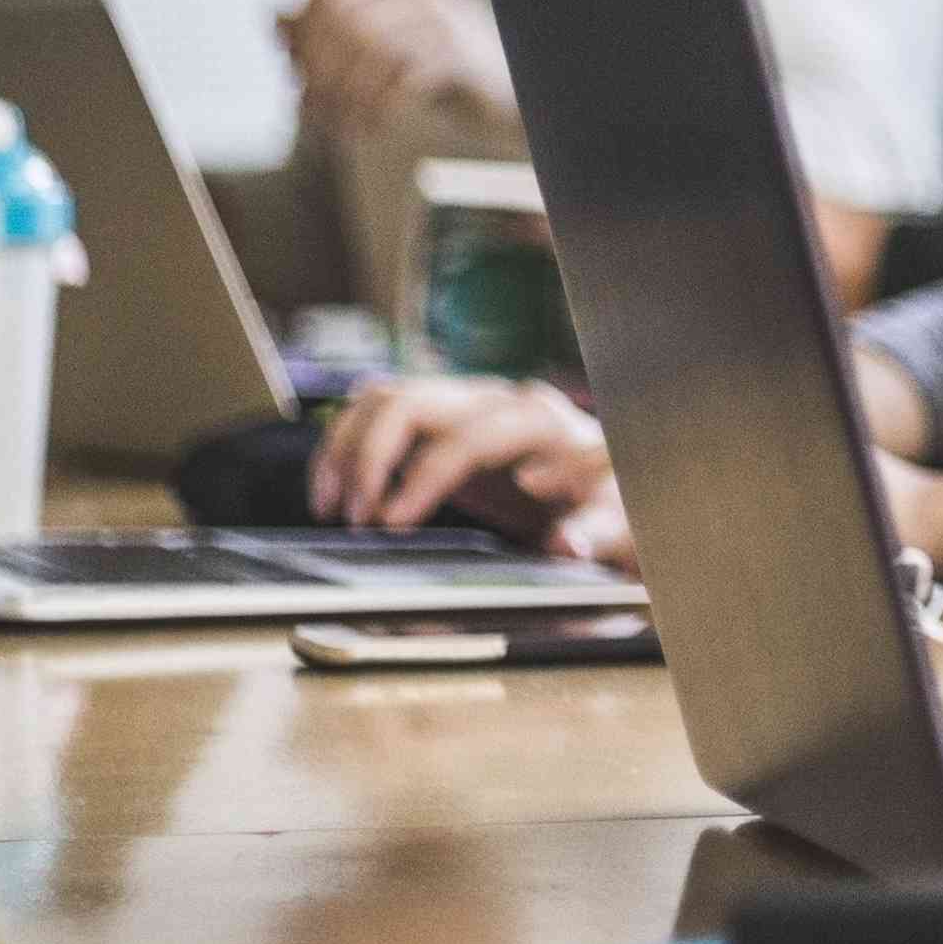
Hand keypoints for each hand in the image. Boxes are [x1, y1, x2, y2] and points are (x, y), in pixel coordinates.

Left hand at [280, 0, 510, 140]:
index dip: (303, 38)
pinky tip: (375, 127)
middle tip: (316, 110)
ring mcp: (439, 12)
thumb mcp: (377, 39)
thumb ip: (325, 24)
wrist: (514, 90)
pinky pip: (397, 79)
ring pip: (366, 49)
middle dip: (320, 70)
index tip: (298, 80)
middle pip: (342, 18)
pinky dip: (377, 109)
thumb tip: (271, 13)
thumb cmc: (438, 64)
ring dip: (346, 96)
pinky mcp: (457, 52)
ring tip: (346, 124)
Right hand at [308, 374, 620, 558]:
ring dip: (346, 447)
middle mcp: (496, 400)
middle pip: (412, 402)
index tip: (390, 524)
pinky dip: (347, 448)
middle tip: (353, 519)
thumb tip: (569, 544)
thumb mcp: (614, 520)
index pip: (466, 439)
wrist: (600, 486)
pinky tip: (334, 493)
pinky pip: (378, 414)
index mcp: (540, 421)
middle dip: (370, 457)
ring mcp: (464, 404)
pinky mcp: (440, 421)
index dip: (423, 480)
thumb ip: (595, 531)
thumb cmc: (609, 501)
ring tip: (329, 506)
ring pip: (384, 399)